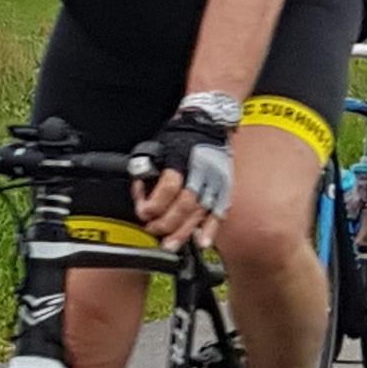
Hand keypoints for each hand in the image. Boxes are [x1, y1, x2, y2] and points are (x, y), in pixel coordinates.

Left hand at [135, 108, 232, 250]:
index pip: (170, 186)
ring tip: (171, 244)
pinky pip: (220, 211)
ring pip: (202, 212)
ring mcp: (216, 180)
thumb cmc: (181, 135)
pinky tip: (203, 241)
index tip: (144, 212)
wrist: (209, 123)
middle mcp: (201, 171)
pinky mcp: (225, 187)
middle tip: (154, 231)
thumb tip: (141, 194)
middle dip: (168, 223)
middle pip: (186, 204)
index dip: (155, 203)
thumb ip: (148, 170)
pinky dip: (212, 228)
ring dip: (185, 231)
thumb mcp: (157, 146)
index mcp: (181, 158)